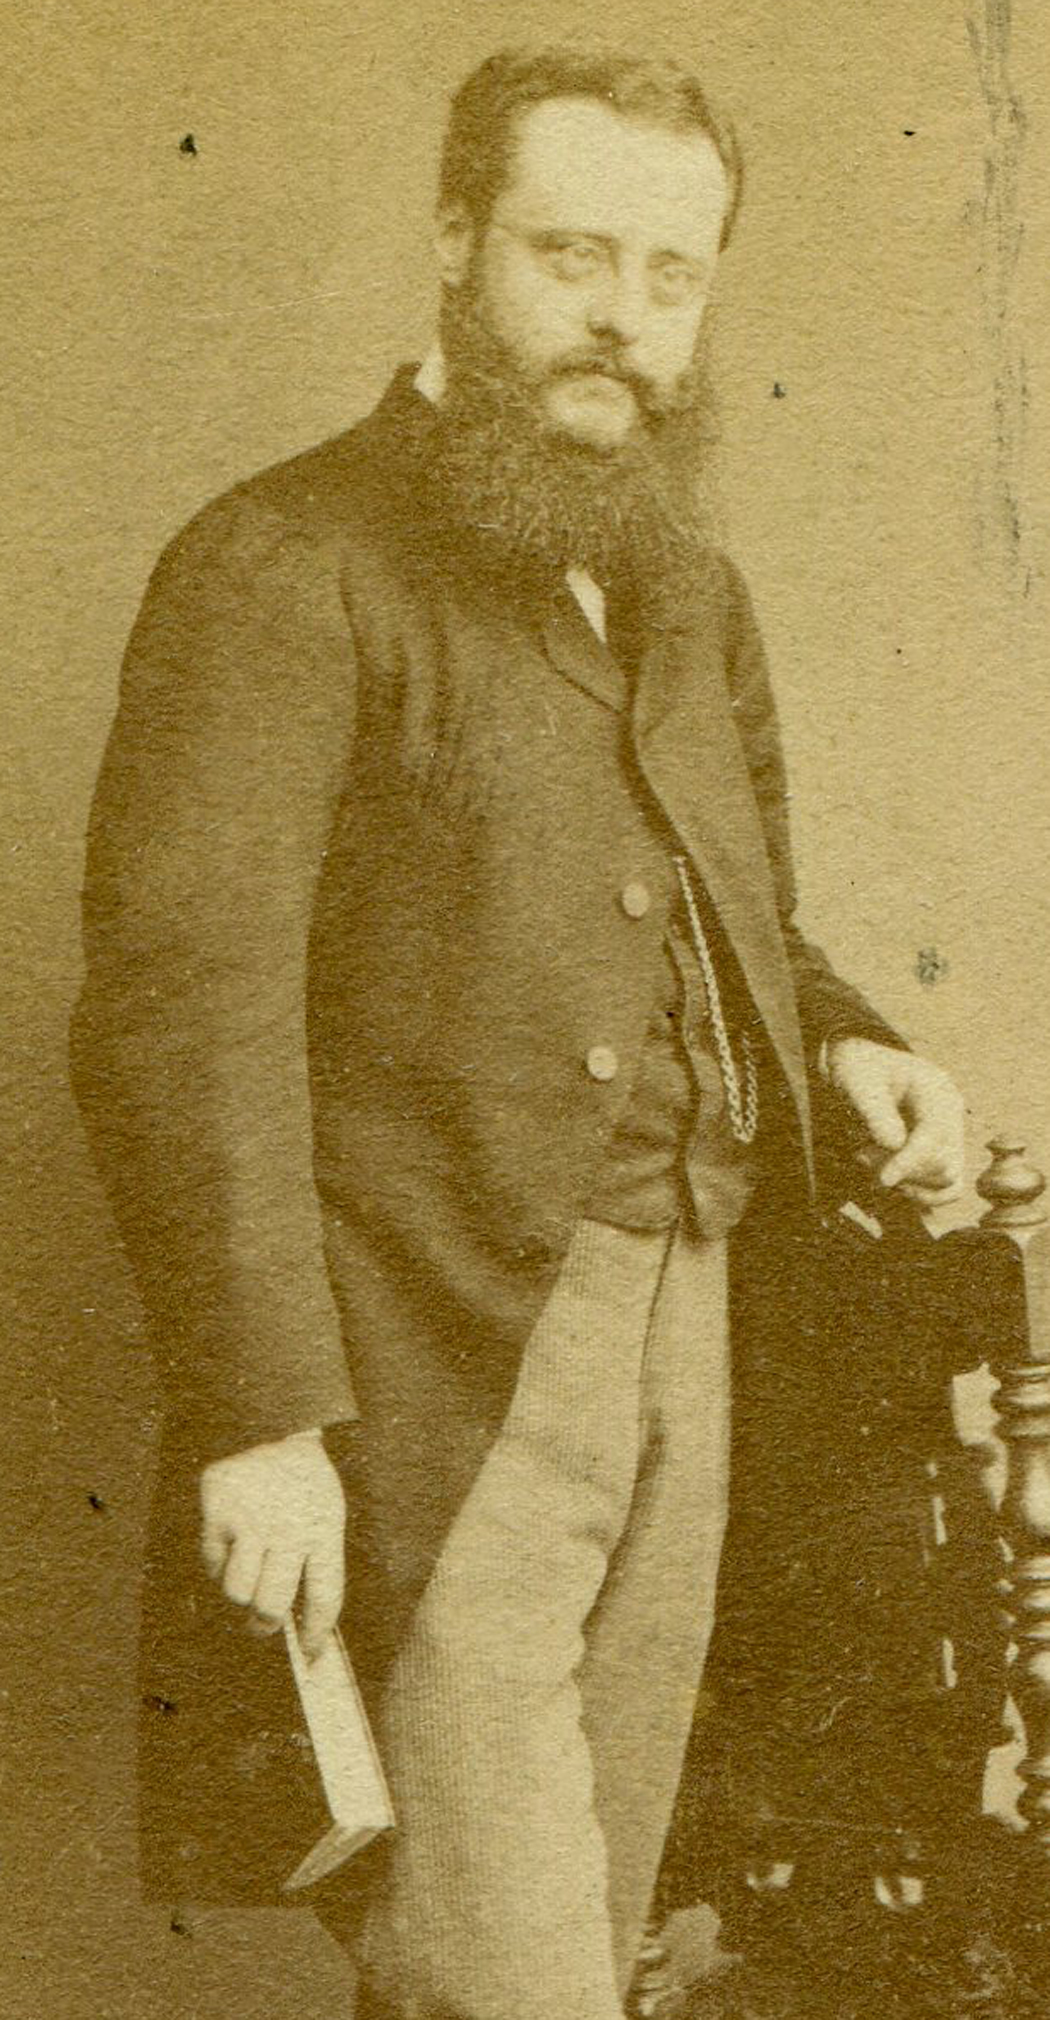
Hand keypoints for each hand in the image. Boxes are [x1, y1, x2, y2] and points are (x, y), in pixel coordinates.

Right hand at [199, 1429, 345, 1659]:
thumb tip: (305, 1632)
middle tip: (262, 1625)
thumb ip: (316, 1566)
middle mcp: (289, 1525)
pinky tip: (232, 1533)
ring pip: (236, 1591)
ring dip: (239, 1590)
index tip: (311, 1655)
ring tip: (247, 1567)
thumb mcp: (325, 1515)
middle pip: (272, 1607)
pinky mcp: (218, 1509)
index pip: (325, 1597)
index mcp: (325, 1528)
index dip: (317, 1634)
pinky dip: (220, 1559)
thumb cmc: (302, 1485)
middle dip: (265, 1625)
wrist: (271, 1424)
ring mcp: (251, 1516)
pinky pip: (213, 1562)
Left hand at [825, 1037, 965, 1207]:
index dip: (911, 1161)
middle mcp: (953, 1114)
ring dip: (907, 1182)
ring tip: (870, 1160)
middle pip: (945, 1163)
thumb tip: (894, 1145)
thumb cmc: (859, 1070)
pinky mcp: (945, 1154)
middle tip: (862, 1154)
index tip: (883, 1181)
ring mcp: (952, 1135)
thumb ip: (875, 1111)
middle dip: (901, 1170)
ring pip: (947, 1181)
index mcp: (937, 1090)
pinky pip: (949, 1189)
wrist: (862, 1068)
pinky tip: (891, 1181)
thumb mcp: (857, 1080)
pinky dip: (922, 1194)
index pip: (935, 1134)